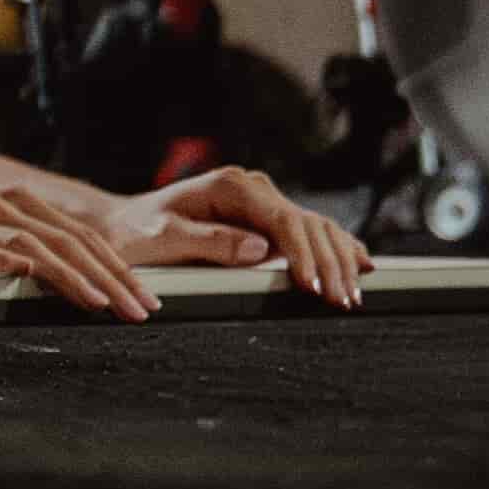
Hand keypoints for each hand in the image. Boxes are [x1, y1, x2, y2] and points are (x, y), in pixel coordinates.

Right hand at [0, 182, 159, 319]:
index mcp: (18, 202)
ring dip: (71, 274)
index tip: (148, 297)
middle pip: (68, 240)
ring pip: (32, 244)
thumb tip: (85, 281)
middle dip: (110, 277)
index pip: (82, 235)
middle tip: (140, 309)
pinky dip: (5, 260)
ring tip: (99, 302)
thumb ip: (28, 248)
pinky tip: (28, 276)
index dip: (119, 267)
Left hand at [132, 161, 372, 308]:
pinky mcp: (268, 221)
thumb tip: (260, 249)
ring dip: (340, 261)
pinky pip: (311, 234)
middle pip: (308, 224)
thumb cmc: (138, 232)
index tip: (313, 286)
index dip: (303, 254)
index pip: (282, 219)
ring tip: (352, 296)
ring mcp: (264, 203)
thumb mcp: (164, 238)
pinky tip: (361, 267)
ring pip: (318, 228)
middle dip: (329, 264)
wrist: (127, 225)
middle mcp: (254, 189)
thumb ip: (209, 241)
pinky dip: (337, 250)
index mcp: (230, 187)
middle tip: (341, 302)